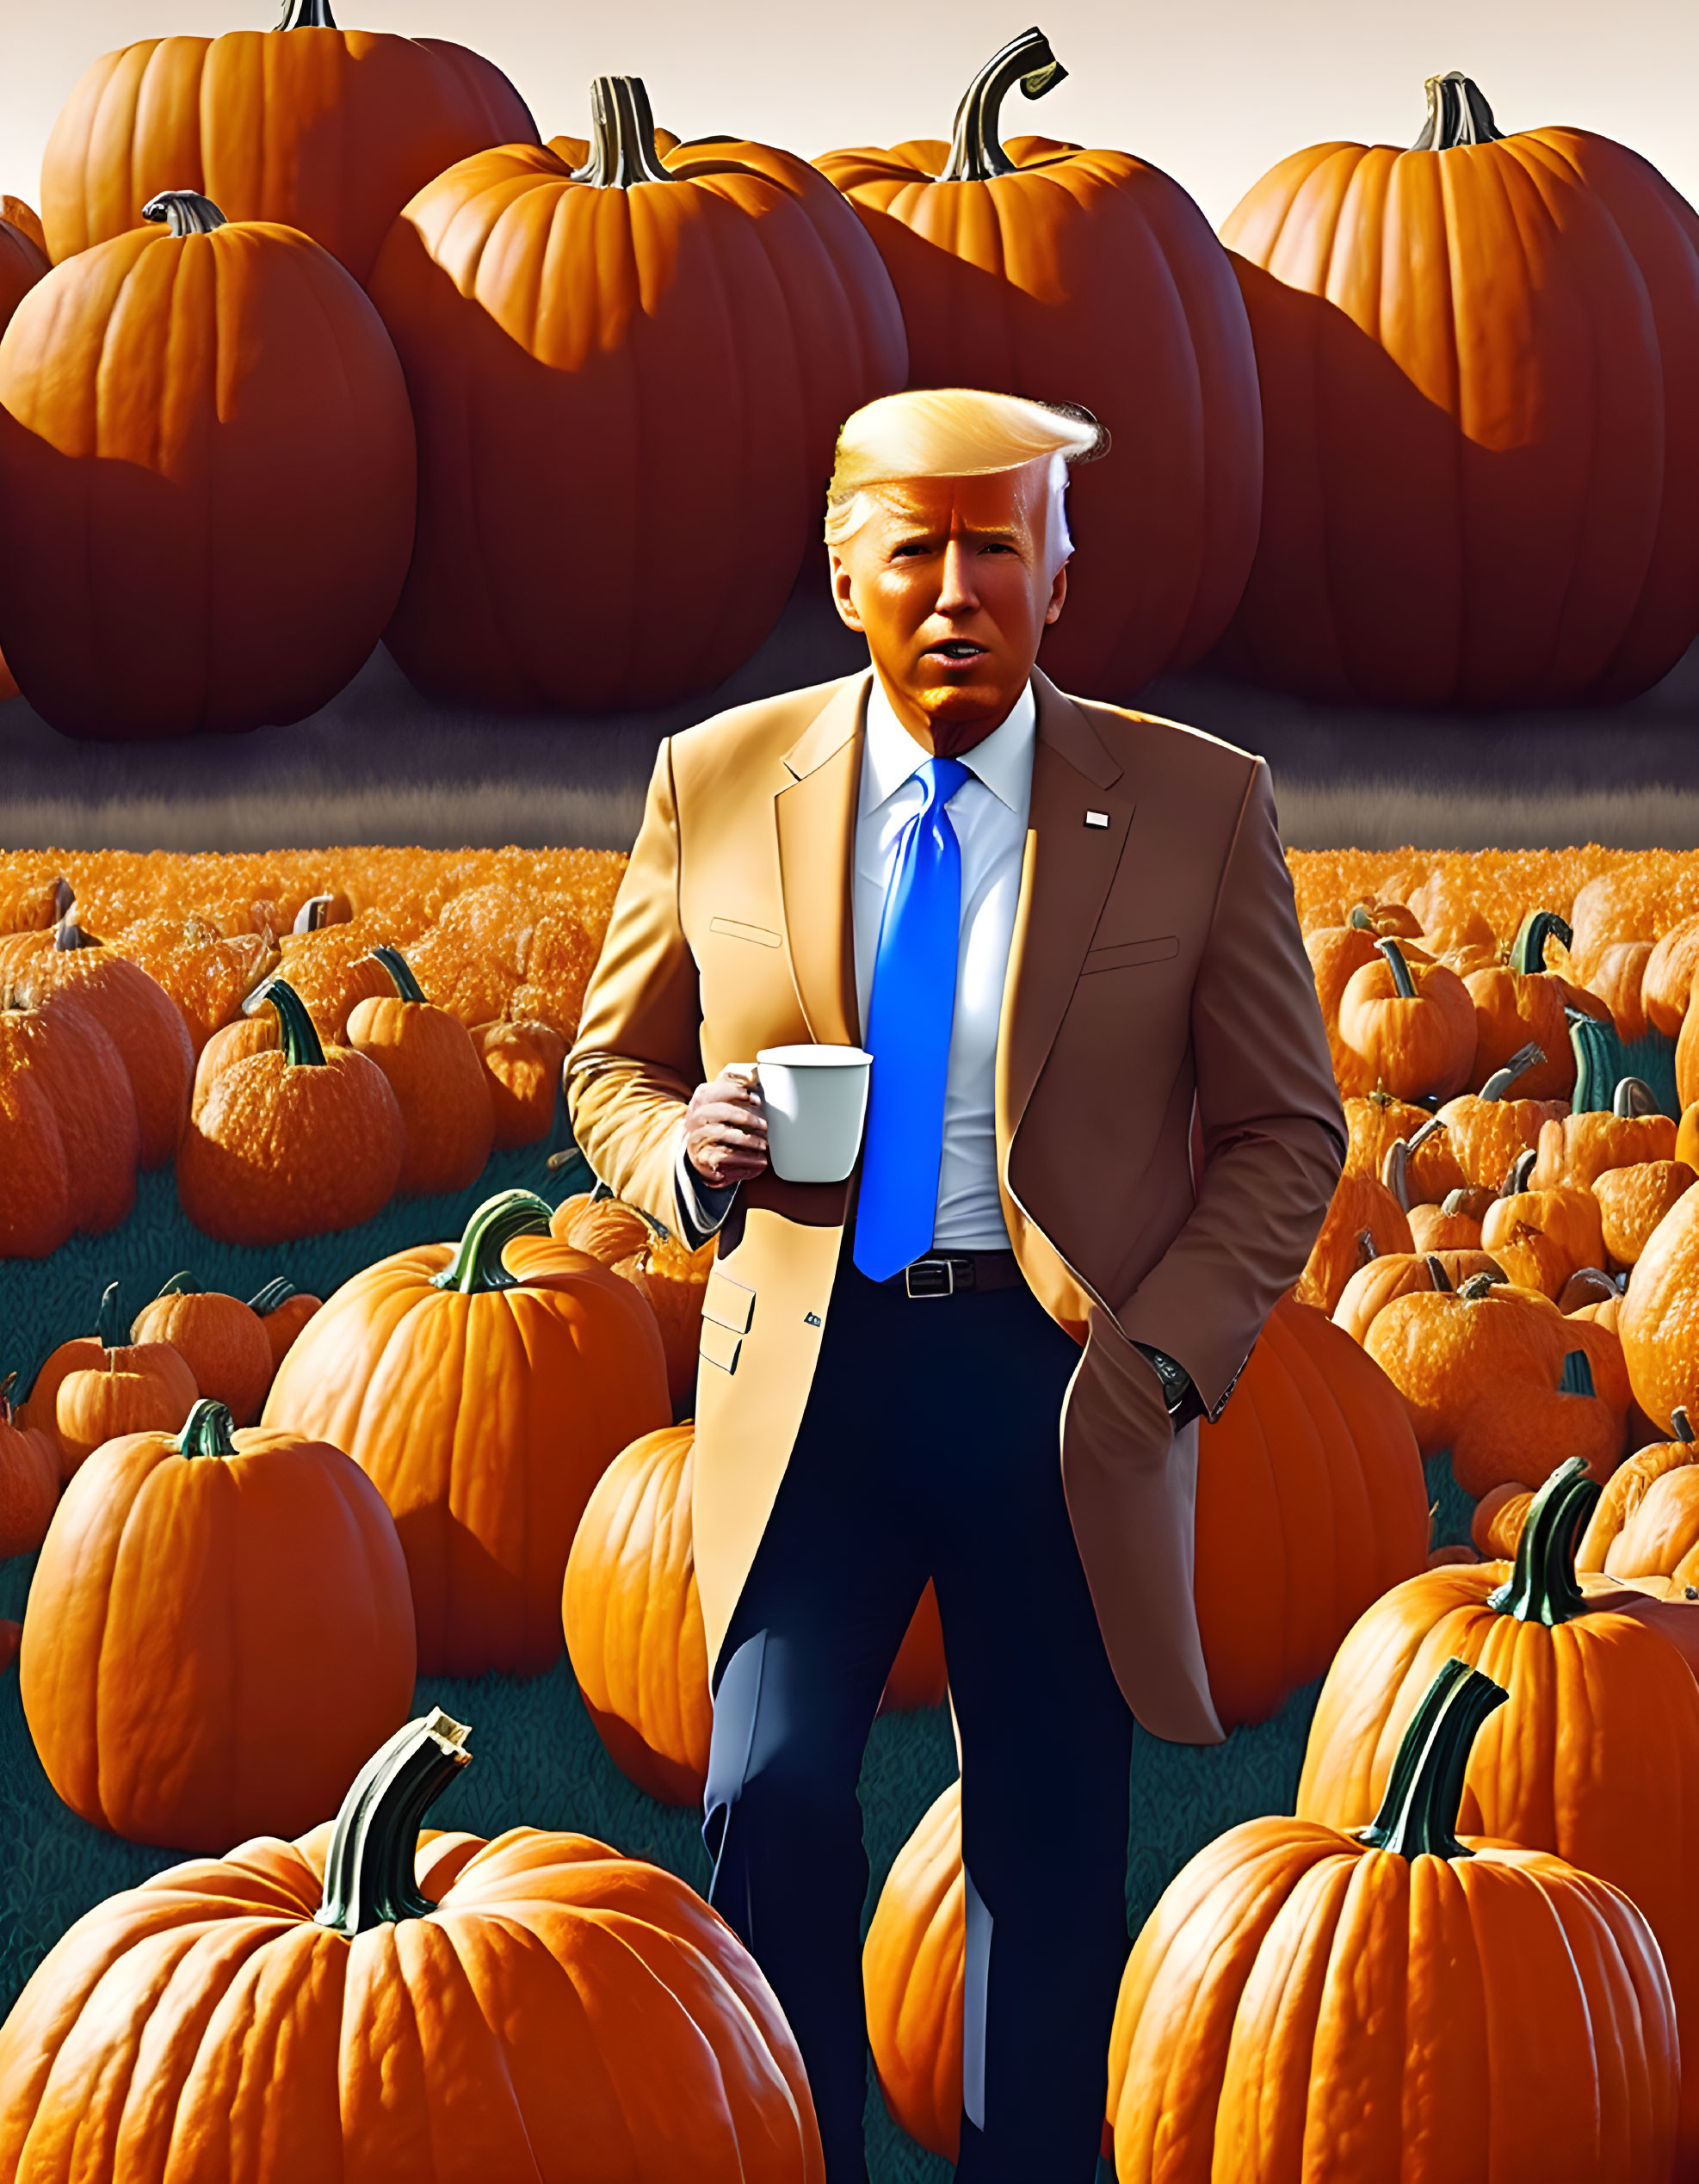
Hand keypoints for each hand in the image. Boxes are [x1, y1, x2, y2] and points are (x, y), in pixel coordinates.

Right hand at [683, 1065, 768, 1189]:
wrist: (702, 1152)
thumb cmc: (720, 1120)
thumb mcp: (725, 1099)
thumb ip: (736, 1083)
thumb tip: (754, 1071)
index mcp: (701, 1099)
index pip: (713, 1089)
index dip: (735, 1091)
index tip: (757, 1099)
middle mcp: (695, 1116)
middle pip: (717, 1111)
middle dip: (744, 1116)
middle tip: (765, 1124)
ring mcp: (697, 1137)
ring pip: (721, 1134)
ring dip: (747, 1139)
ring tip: (764, 1144)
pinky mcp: (702, 1157)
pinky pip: (723, 1156)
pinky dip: (745, 1159)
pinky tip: (760, 1160)